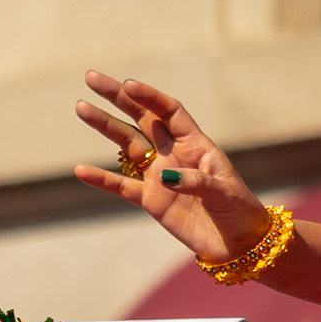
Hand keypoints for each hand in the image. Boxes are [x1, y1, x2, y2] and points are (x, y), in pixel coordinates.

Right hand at [75, 70, 271, 263]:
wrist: (237, 243)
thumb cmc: (239, 211)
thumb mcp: (224, 192)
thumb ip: (196, 182)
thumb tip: (164, 177)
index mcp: (196, 144)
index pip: (168, 111)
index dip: (149, 97)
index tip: (127, 85)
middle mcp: (174, 154)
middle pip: (141, 118)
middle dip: (118, 97)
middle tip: (92, 78)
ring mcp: (159, 175)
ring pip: (126, 144)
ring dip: (105, 125)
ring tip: (81, 107)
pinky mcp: (151, 200)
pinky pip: (122, 186)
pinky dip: (101, 179)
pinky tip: (80, 169)